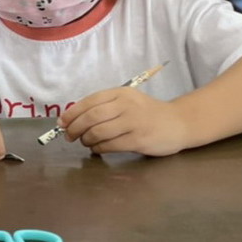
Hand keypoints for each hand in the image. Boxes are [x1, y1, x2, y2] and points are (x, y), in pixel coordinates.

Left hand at [59, 87, 186, 155]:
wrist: (179, 123)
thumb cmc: (147, 113)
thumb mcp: (126, 102)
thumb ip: (104, 107)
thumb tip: (72, 119)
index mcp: (120, 93)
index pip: (89, 102)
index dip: (72, 113)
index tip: (62, 123)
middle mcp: (126, 105)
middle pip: (91, 117)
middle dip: (75, 128)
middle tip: (69, 136)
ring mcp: (133, 122)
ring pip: (99, 131)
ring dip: (86, 139)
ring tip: (85, 143)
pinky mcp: (139, 139)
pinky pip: (110, 145)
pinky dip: (98, 148)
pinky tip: (98, 149)